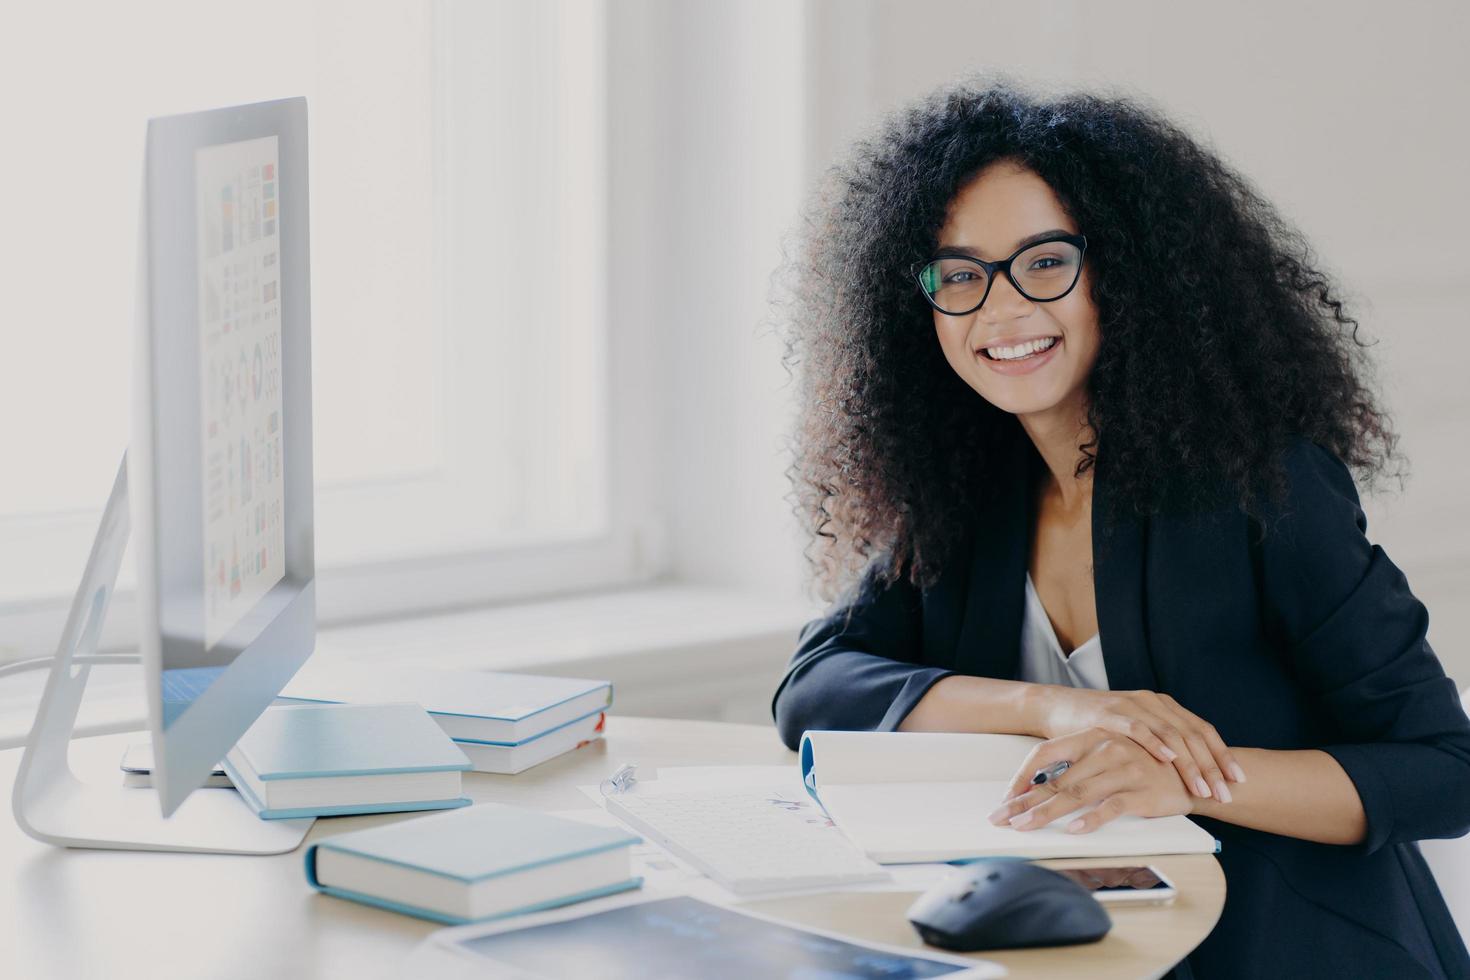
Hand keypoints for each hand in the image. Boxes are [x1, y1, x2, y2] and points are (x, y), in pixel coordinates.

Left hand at [985, 728, 1194, 833]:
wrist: (1192, 775)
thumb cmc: (1142, 768)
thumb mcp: (1106, 759)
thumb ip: (1077, 768)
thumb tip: (1037, 789)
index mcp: (1092, 737)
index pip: (1045, 753)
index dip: (1021, 777)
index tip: (1004, 798)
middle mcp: (1105, 749)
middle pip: (1055, 779)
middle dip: (1025, 802)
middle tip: (1002, 819)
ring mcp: (1123, 769)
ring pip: (1077, 793)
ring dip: (1047, 813)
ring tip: (1026, 826)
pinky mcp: (1141, 790)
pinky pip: (1111, 806)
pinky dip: (1091, 819)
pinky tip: (1074, 830)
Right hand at [1033, 685, 1242, 801]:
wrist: (1058, 707)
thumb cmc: (1099, 727)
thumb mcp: (1137, 732)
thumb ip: (1163, 743)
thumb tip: (1194, 771)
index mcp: (1164, 706)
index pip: (1202, 730)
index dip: (1222, 754)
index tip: (1238, 779)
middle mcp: (1153, 702)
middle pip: (1192, 734)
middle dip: (1212, 766)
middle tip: (1224, 793)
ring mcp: (1132, 706)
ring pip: (1171, 734)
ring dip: (1190, 763)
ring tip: (1203, 788)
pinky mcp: (1110, 714)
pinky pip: (1138, 728)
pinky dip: (1156, 744)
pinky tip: (1169, 760)